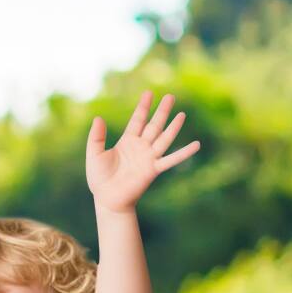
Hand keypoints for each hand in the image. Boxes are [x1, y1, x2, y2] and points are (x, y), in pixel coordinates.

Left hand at [86, 91, 199, 213]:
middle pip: (154, 125)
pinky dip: (184, 153)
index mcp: (127, 141)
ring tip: (182, 114)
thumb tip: (98, 118)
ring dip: (173, 127)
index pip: (137, 119)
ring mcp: (148, 157)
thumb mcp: (95, 154)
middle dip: (162, 111)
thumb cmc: (99, 179)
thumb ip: (96, 137)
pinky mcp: (153, 169)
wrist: (107, 199)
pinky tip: (196, 145)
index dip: (143, 107)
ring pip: (164, 138)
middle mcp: (140, 147)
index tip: (149, 93)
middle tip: (170, 96)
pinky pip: (171, 160)